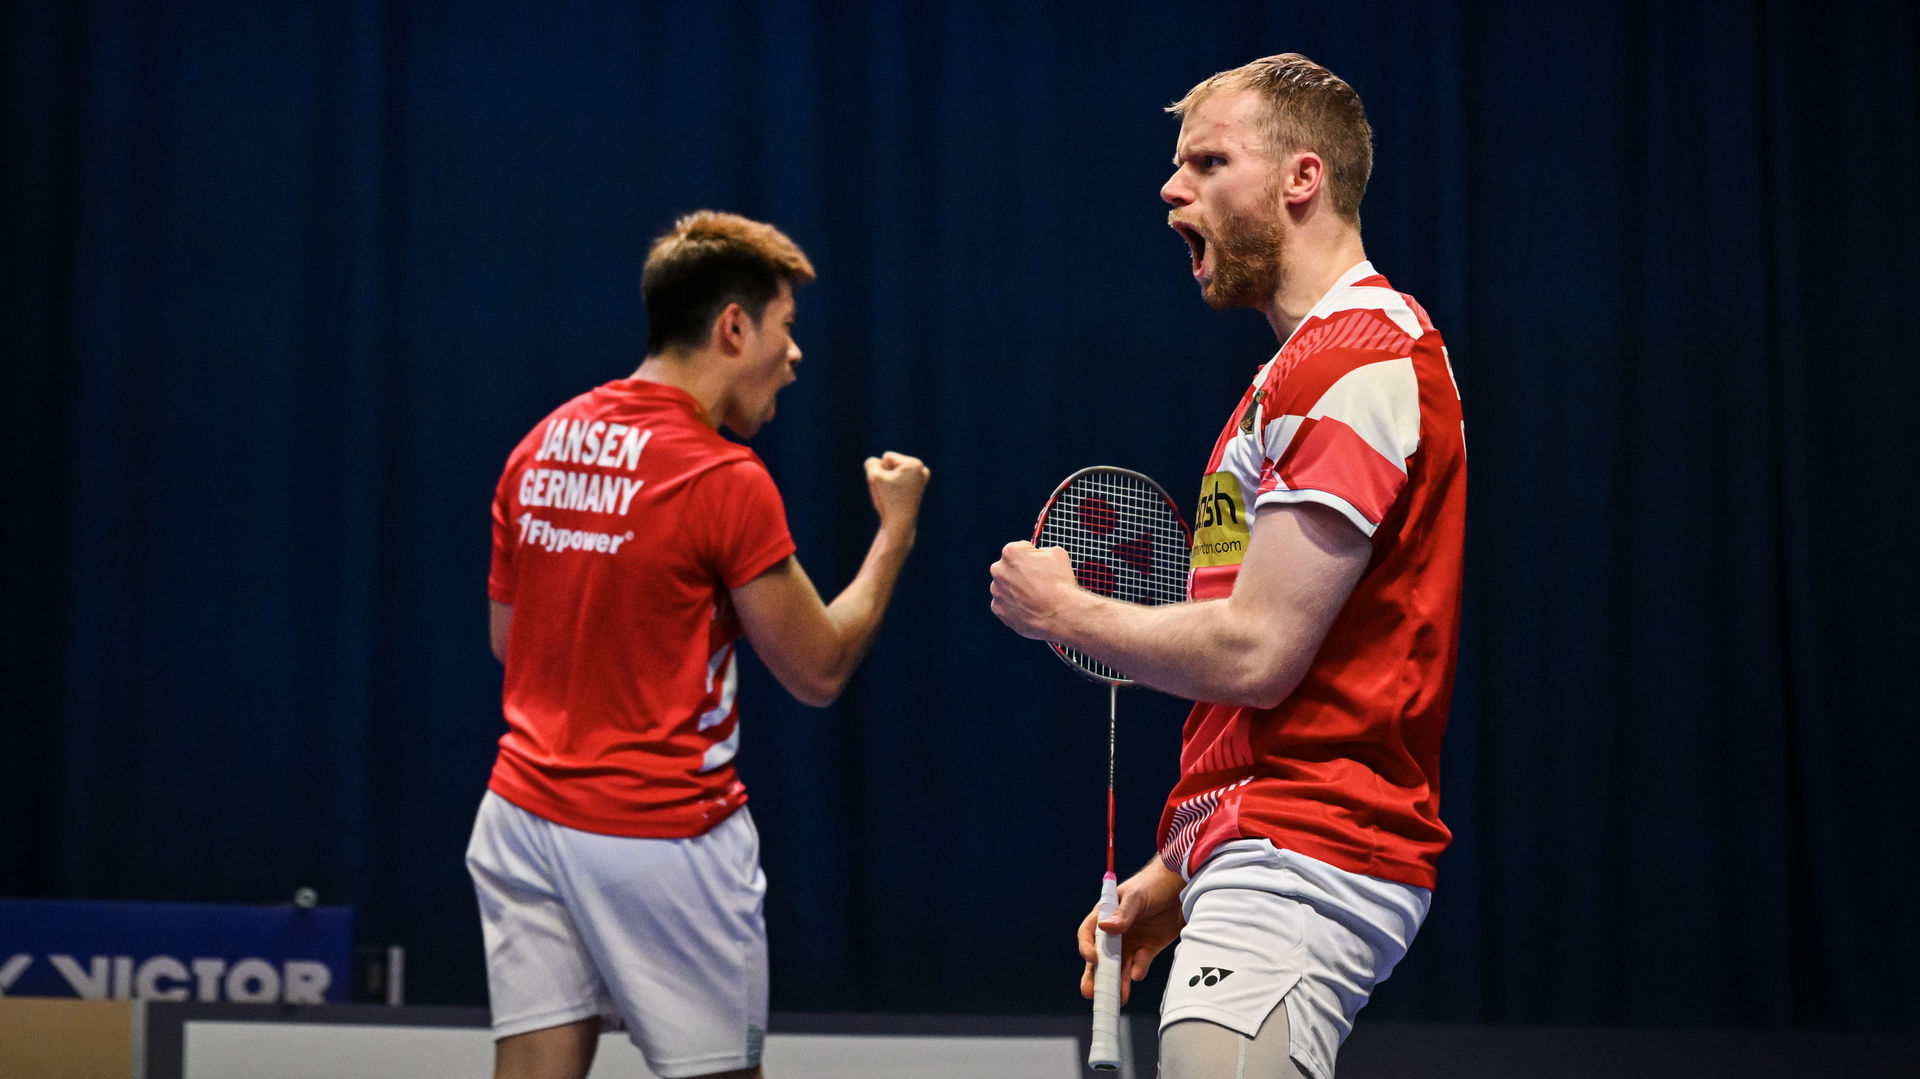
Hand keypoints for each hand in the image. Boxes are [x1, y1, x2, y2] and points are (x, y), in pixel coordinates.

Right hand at [864, 452, 928, 534]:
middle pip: (891, 463)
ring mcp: (921, 479)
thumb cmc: (888, 500)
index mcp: (915, 464)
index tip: (889, 486)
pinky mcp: (918, 488)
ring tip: (894, 496)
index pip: (887, 457)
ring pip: (893, 472)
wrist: (899, 524)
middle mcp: (922, 469)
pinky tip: (897, 497)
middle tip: (891, 492)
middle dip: (886, 475)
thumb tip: (877, 463)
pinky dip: (894, 487)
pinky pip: (897, 481)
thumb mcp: (873, 476)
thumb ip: (871, 463)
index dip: (881, 471)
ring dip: (888, 481)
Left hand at [989, 541, 1078, 639]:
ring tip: (1035, 596)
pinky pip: (1005, 603)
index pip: (1020, 549)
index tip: (1039, 564)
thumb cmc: (1059, 586)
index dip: (1032, 557)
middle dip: (1021, 573)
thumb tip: (1041, 555)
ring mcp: (997, 591)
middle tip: (1038, 581)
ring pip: (1006, 586)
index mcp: (1011, 552)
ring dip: (1017, 589)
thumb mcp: (1058, 554)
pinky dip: (1015, 604)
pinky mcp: (998, 608)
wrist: (1061, 614)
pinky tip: (1029, 606)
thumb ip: (1043, 551)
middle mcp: (999, 570)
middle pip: (1009, 567)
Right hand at [1077, 860, 1186, 1004]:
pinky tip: (1138, 974)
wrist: (1182, 886)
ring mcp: (1132, 941)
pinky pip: (1140, 963)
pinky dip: (1138, 969)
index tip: (1092, 959)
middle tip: (1091, 993)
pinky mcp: (1149, 949)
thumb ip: (1123, 913)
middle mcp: (1115, 931)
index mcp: (1105, 914)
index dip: (1086, 947)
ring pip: (1120, 966)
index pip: (1089, 934)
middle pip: (1100, 957)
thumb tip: (1105, 927)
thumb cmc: (1152, 884)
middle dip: (1096, 976)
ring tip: (1118, 997)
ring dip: (1118, 981)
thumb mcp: (1136, 896)